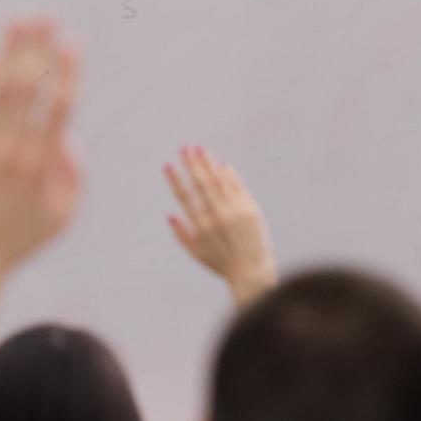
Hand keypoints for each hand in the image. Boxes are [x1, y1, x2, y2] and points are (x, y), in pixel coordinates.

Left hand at [0, 20, 79, 285]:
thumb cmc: (19, 240)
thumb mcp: (63, 217)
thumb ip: (73, 176)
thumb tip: (69, 137)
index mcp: (43, 166)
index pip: (59, 107)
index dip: (67, 72)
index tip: (72, 42)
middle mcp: (13, 152)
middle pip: (29, 89)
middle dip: (38, 49)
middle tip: (44, 16)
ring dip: (9, 53)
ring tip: (17, 23)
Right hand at [164, 147, 275, 305]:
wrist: (252, 272)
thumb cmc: (222, 264)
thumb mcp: (196, 254)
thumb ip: (181, 234)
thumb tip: (169, 215)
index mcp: (201, 226)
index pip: (185, 197)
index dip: (175, 180)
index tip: (168, 165)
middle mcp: (217, 216)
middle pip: (202, 184)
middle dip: (192, 164)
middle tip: (185, 148)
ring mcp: (235, 212)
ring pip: (220, 182)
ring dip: (210, 164)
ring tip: (202, 149)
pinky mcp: (250, 211)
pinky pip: (238, 188)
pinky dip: (230, 176)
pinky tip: (222, 164)